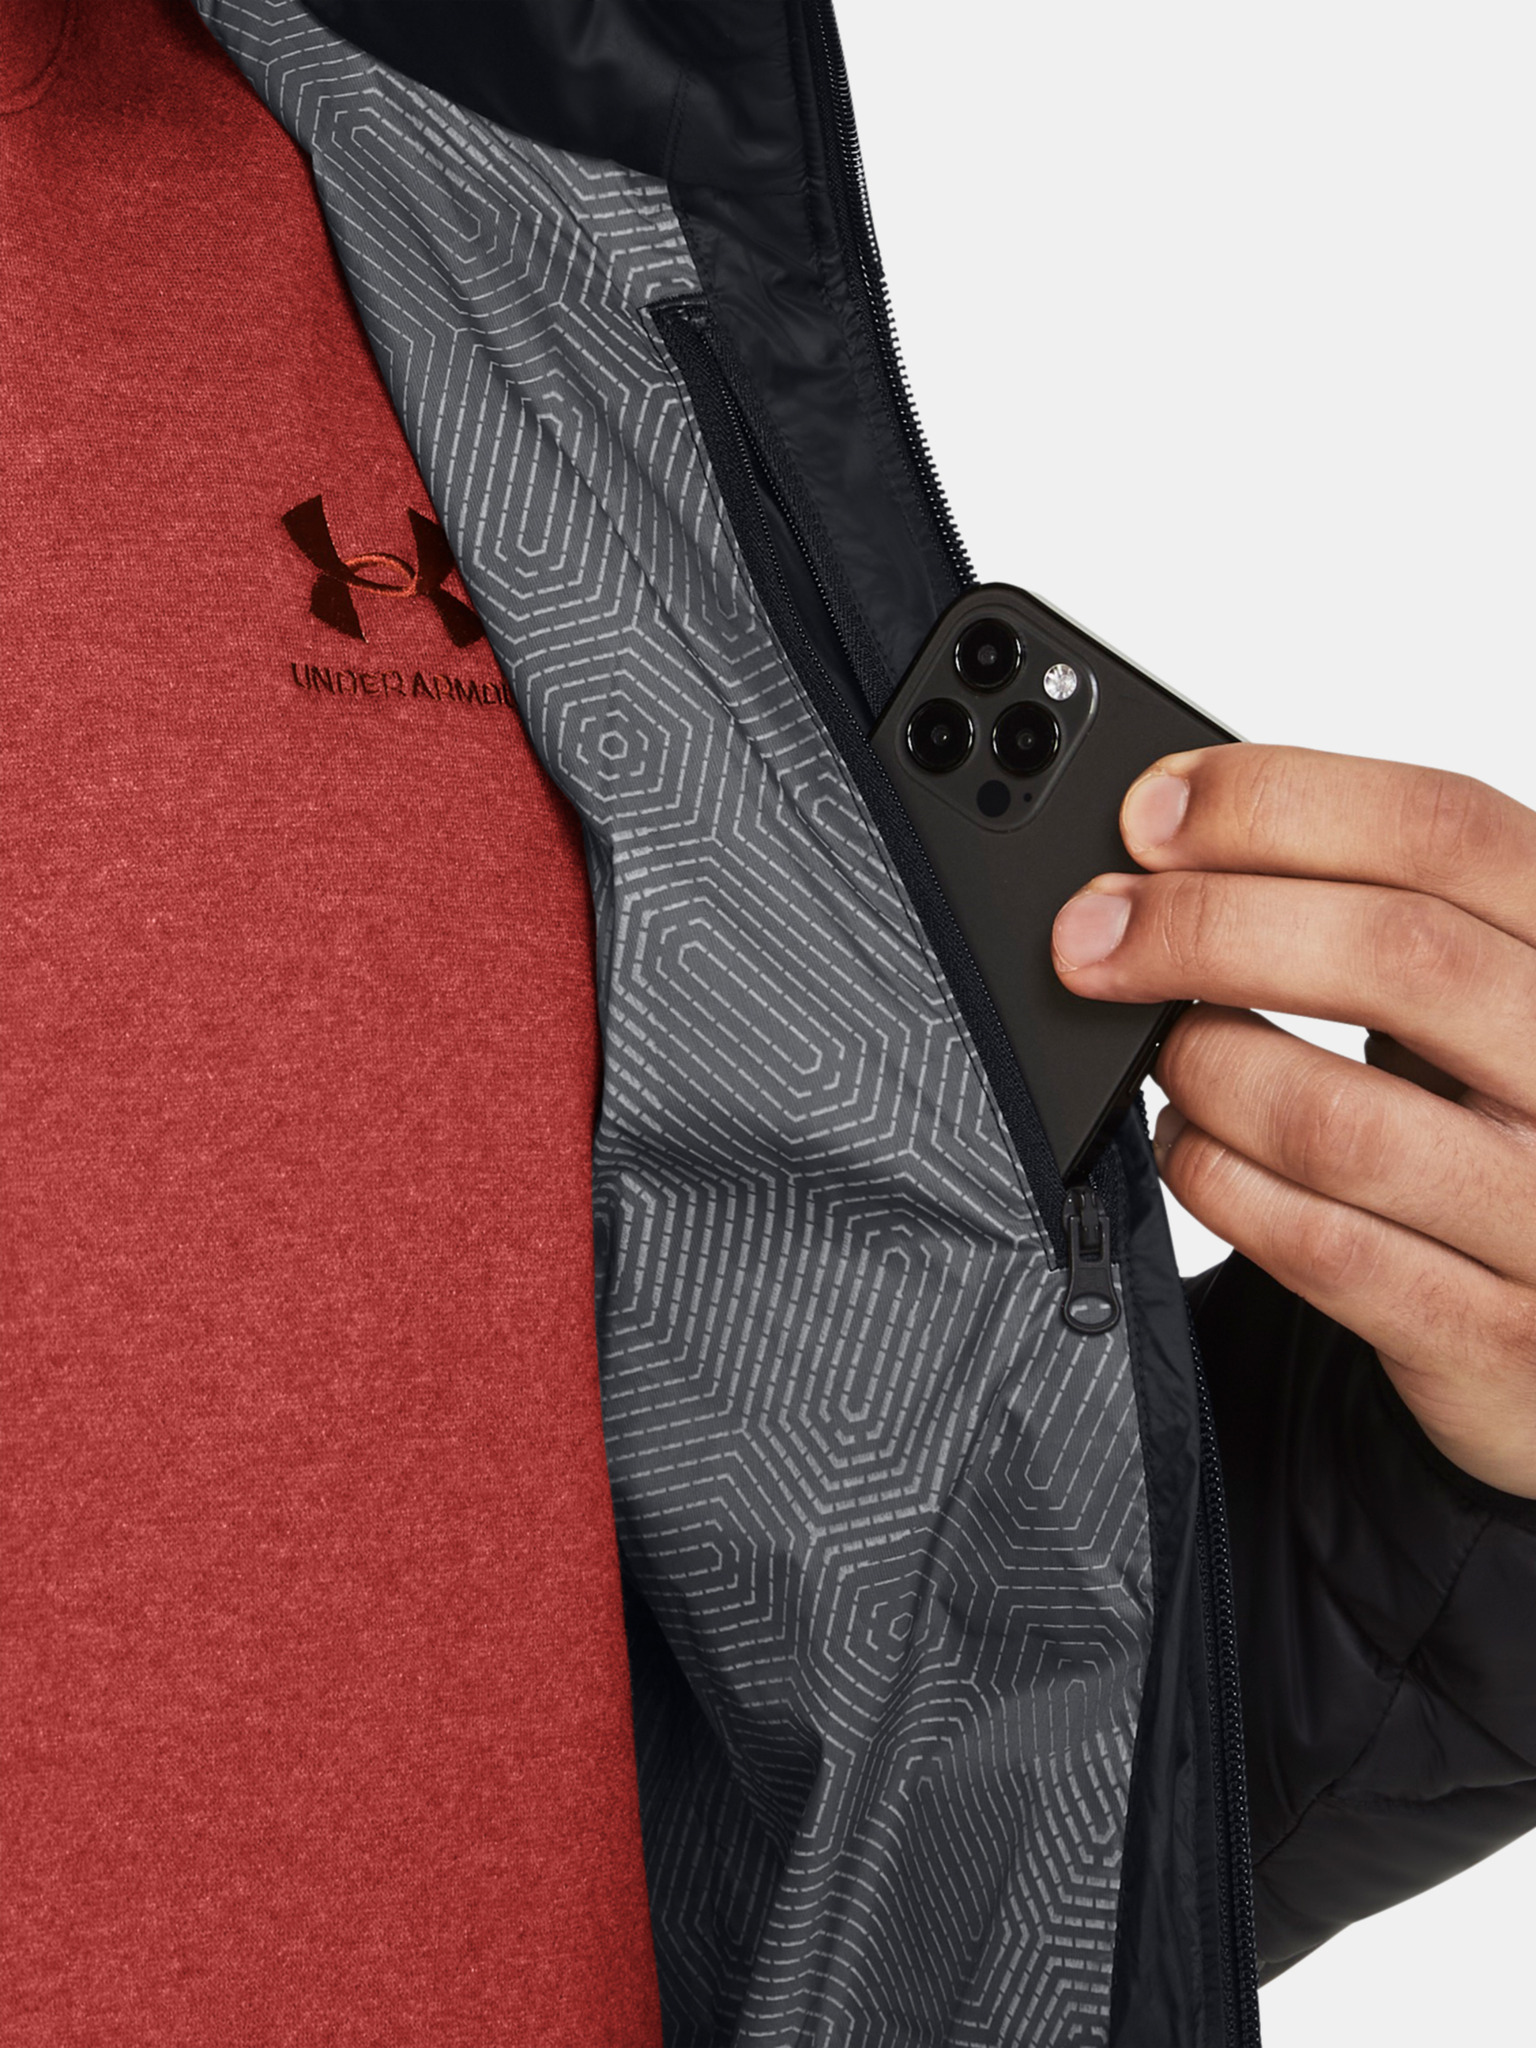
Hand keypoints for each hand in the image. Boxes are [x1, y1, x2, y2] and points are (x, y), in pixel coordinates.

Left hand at [1050, 745, 1535, 1498]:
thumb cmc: (1509, 1119)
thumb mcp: (1482, 994)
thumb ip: (1378, 917)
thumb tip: (1171, 847)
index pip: (1442, 829)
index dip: (1276, 804)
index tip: (1151, 813)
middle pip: (1390, 953)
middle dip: (1203, 928)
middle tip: (1093, 937)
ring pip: (1335, 1114)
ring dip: (1206, 1069)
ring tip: (1168, 1056)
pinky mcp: (1493, 1333)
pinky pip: (1316, 1245)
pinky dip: (1217, 1180)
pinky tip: (1190, 1146)